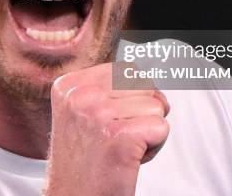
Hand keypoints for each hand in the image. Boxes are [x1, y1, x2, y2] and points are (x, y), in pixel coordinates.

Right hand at [45, 63, 169, 195]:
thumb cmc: (84, 162)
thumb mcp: (81, 112)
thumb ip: (105, 88)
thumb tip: (145, 75)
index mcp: (69, 85)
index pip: (126, 70)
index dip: (131, 98)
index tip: (108, 124)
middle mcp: (80, 95)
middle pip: (144, 84)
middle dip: (142, 112)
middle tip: (117, 138)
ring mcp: (98, 114)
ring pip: (156, 106)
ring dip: (147, 131)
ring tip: (121, 150)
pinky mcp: (119, 136)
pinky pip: (161, 128)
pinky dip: (154, 148)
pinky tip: (129, 159)